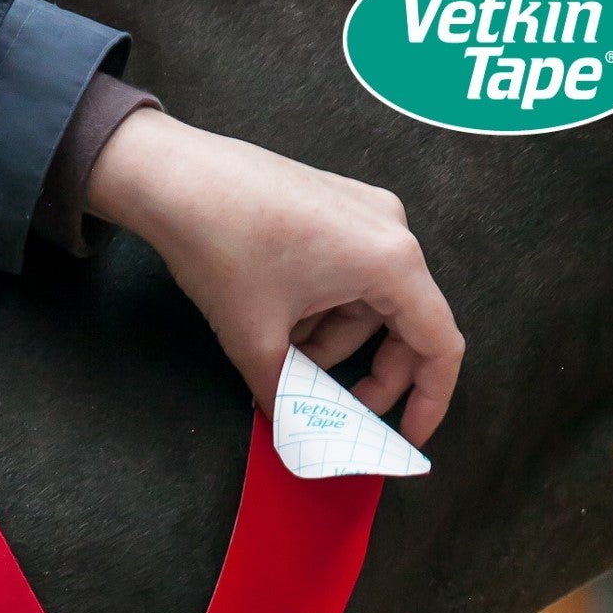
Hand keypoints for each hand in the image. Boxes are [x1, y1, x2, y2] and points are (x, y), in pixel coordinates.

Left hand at [85, 109, 463, 444]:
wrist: (173, 175)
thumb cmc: (221, 244)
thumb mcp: (256, 340)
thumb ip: (287, 399)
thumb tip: (297, 435)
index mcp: (391, 261)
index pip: (439, 344)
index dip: (430, 400)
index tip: (408, 436)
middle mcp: (390, 230)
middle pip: (405, 325)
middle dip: (371, 376)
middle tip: (335, 412)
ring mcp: (364, 214)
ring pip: (368, 304)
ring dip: (333, 344)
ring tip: (282, 358)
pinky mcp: (336, 207)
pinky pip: (348, 276)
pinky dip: (322, 311)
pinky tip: (278, 324)